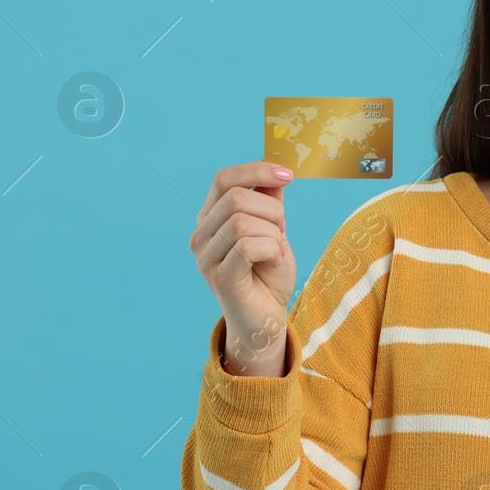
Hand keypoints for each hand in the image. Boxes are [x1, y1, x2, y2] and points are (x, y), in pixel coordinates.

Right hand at [190, 161, 297, 375]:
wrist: (266, 319)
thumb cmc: (268, 274)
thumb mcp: (273, 230)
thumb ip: (269, 201)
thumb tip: (276, 172)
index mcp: (210, 219)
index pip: (224, 179)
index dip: (256, 171)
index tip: (288, 175)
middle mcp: (201, 236)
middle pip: (236, 198)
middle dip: (272, 211)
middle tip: (282, 233)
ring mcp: (206, 258)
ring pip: (242, 221)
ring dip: (272, 234)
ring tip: (277, 251)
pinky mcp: (220, 278)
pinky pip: (247, 246)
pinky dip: (271, 249)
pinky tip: (275, 262)